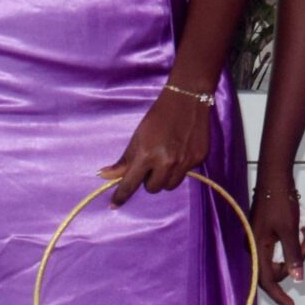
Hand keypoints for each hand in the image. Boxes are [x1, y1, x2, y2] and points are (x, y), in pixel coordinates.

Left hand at [100, 87, 212, 205]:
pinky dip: (181, 167)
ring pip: (170, 185)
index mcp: (147, 155)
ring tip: (166, 160)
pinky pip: (186, 173)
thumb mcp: (138, 136)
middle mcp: (166, 162)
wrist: (188, 99)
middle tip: (151, 165)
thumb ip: (125, 160)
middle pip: (153, 189)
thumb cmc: (158, 116)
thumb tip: (105, 175)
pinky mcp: (199, 158)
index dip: (121, 196)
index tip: (114, 205)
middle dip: (149, 180)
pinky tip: (181, 151)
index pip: (130, 184)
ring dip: (165, 177)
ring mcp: (185, 162)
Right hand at [250, 172, 304, 304]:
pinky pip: (279, 245)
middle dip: (295, 262)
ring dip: (296, 250)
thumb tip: (297, 279)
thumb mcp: (289, 230)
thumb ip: (292, 255)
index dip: (278, 295)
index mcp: (256, 249)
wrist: (274, 178)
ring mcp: (258, 239)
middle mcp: (254, 247)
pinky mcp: (265, 232)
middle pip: (274, 269)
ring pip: (279, 256)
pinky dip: (293, 242)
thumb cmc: (280, 203)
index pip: (265, 280)